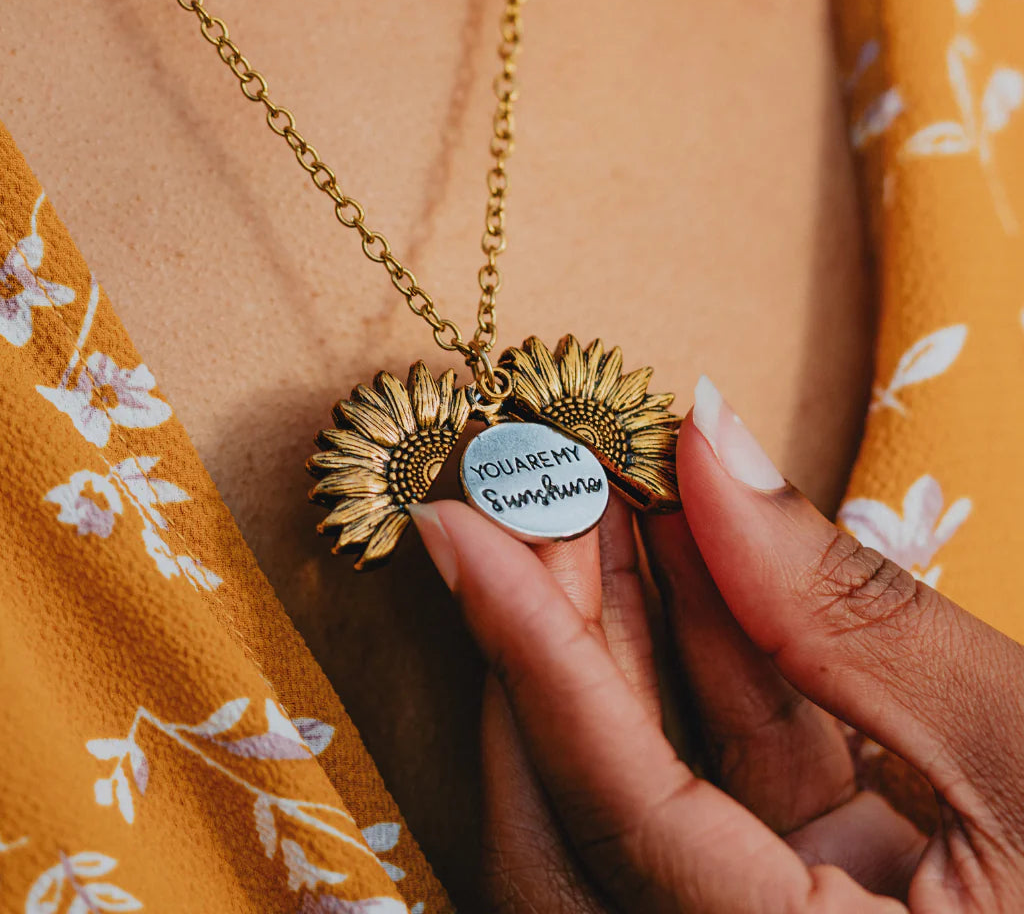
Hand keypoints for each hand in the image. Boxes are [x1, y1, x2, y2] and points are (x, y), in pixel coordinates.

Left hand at [409, 376, 1023, 912]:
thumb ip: (852, 607)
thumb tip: (712, 444)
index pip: (617, 808)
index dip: (532, 651)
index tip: (459, 526)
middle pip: (592, 812)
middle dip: (555, 637)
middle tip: (530, 494)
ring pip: (651, 785)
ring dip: (623, 633)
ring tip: (596, 496)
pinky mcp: (824, 896)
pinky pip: (728, 776)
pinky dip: (709, 660)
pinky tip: (688, 550)